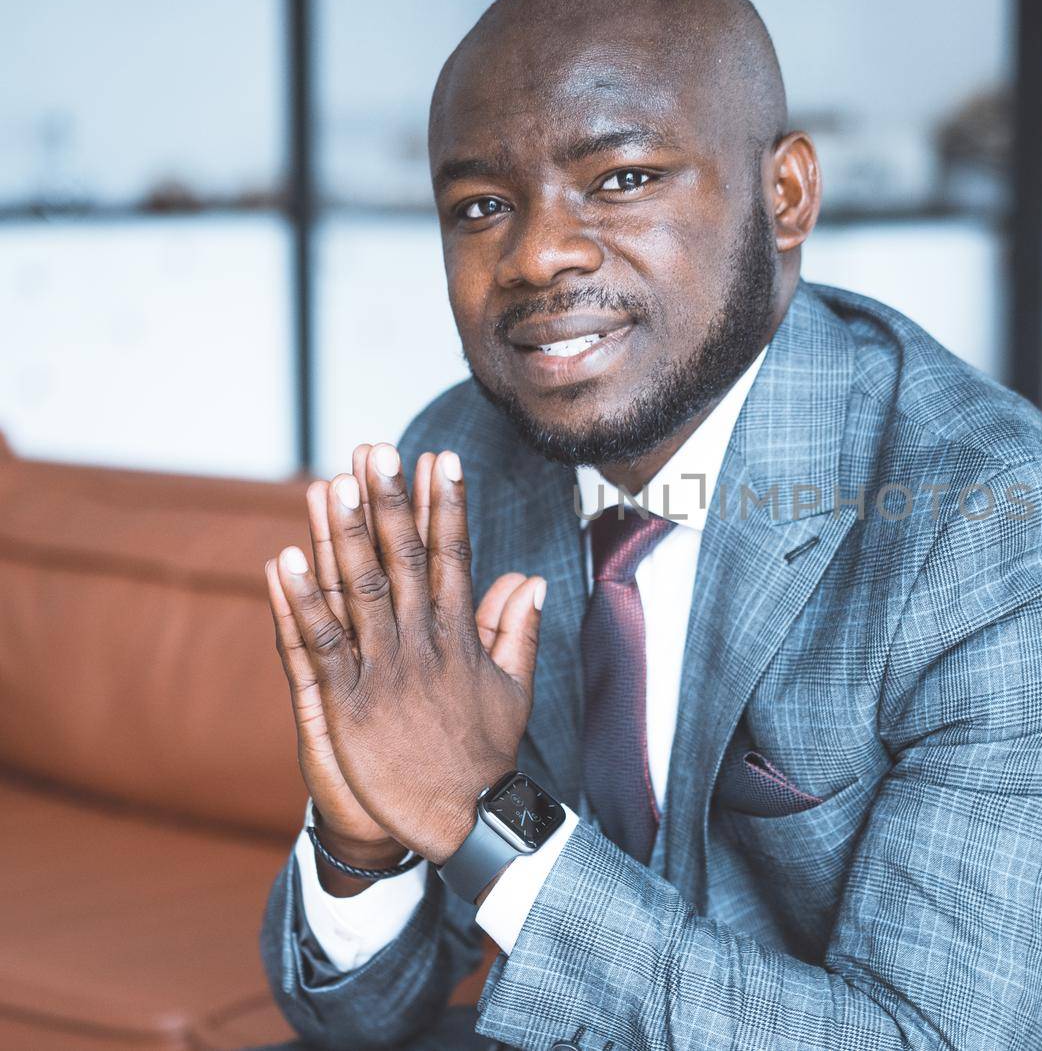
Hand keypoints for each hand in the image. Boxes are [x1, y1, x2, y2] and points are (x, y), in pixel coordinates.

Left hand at [267, 443, 544, 866]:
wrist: (466, 819)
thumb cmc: (487, 755)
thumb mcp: (514, 688)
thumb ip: (517, 628)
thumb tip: (530, 578)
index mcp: (461, 637)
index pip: (454, 556)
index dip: (446, 505)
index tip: (441, 458)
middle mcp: (423, 645)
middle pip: (404, 560)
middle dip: (390, 501)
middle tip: (376, 449)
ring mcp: (384, 673)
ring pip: (360, 590)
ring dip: (344, 534)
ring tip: (333, 482)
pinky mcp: (348, 705)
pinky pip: (318, 645)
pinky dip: (301, 602)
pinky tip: (284, 559)